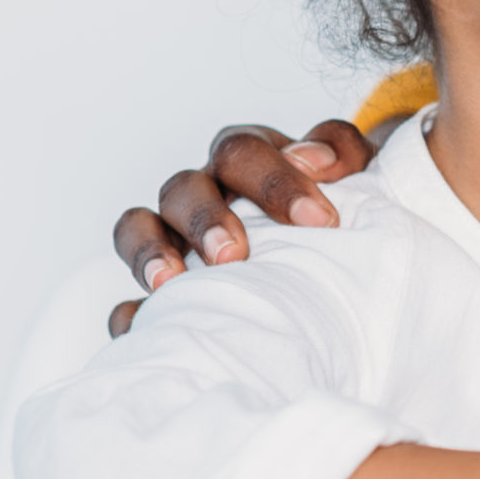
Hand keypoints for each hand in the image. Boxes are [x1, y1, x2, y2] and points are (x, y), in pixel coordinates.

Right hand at [106, 119, 373, 335]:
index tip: (319, 221)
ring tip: (170, 285)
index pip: (243, 151)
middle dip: (206, 219)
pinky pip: (126, 298)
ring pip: (138, 225)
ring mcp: (173, 236)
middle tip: (235, 255)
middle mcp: (202, 189)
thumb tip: (314, 158)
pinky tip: (145, 327)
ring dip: (151, 252)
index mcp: (246, 157)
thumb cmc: (336, 204)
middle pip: (184, 187)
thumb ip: (341, 152)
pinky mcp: (160, 287)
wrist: (333, 241)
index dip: (276, 181)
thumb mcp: (353, 169)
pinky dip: (131, 313)